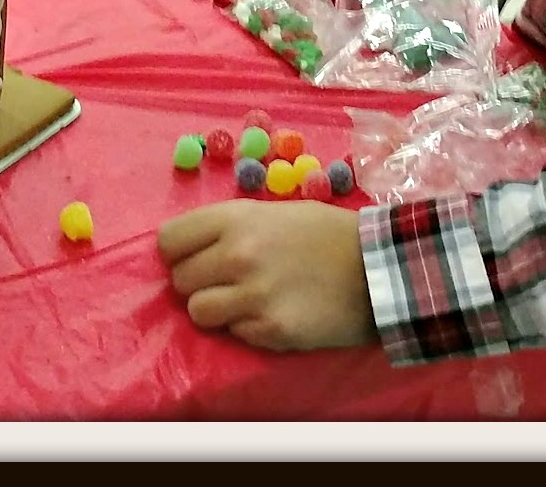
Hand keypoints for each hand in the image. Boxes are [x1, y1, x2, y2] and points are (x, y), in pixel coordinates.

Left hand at [158, 201, 376, 351]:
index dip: (179, 251)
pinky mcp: (270, 330)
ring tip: (244, 301)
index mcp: (235, 219)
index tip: (195, 256)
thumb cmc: (324, 233)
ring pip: (198, 312)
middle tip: (227, 280)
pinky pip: (234, 333)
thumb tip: (193, 249)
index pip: (169, 240)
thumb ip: (230, 228)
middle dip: (199, 281)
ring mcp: (252, 296)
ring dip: (216, 309)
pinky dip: (248, 326)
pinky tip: (273, 312)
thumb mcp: (272, 212)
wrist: (376, 267)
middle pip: (180, 279)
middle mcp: (237, 255)